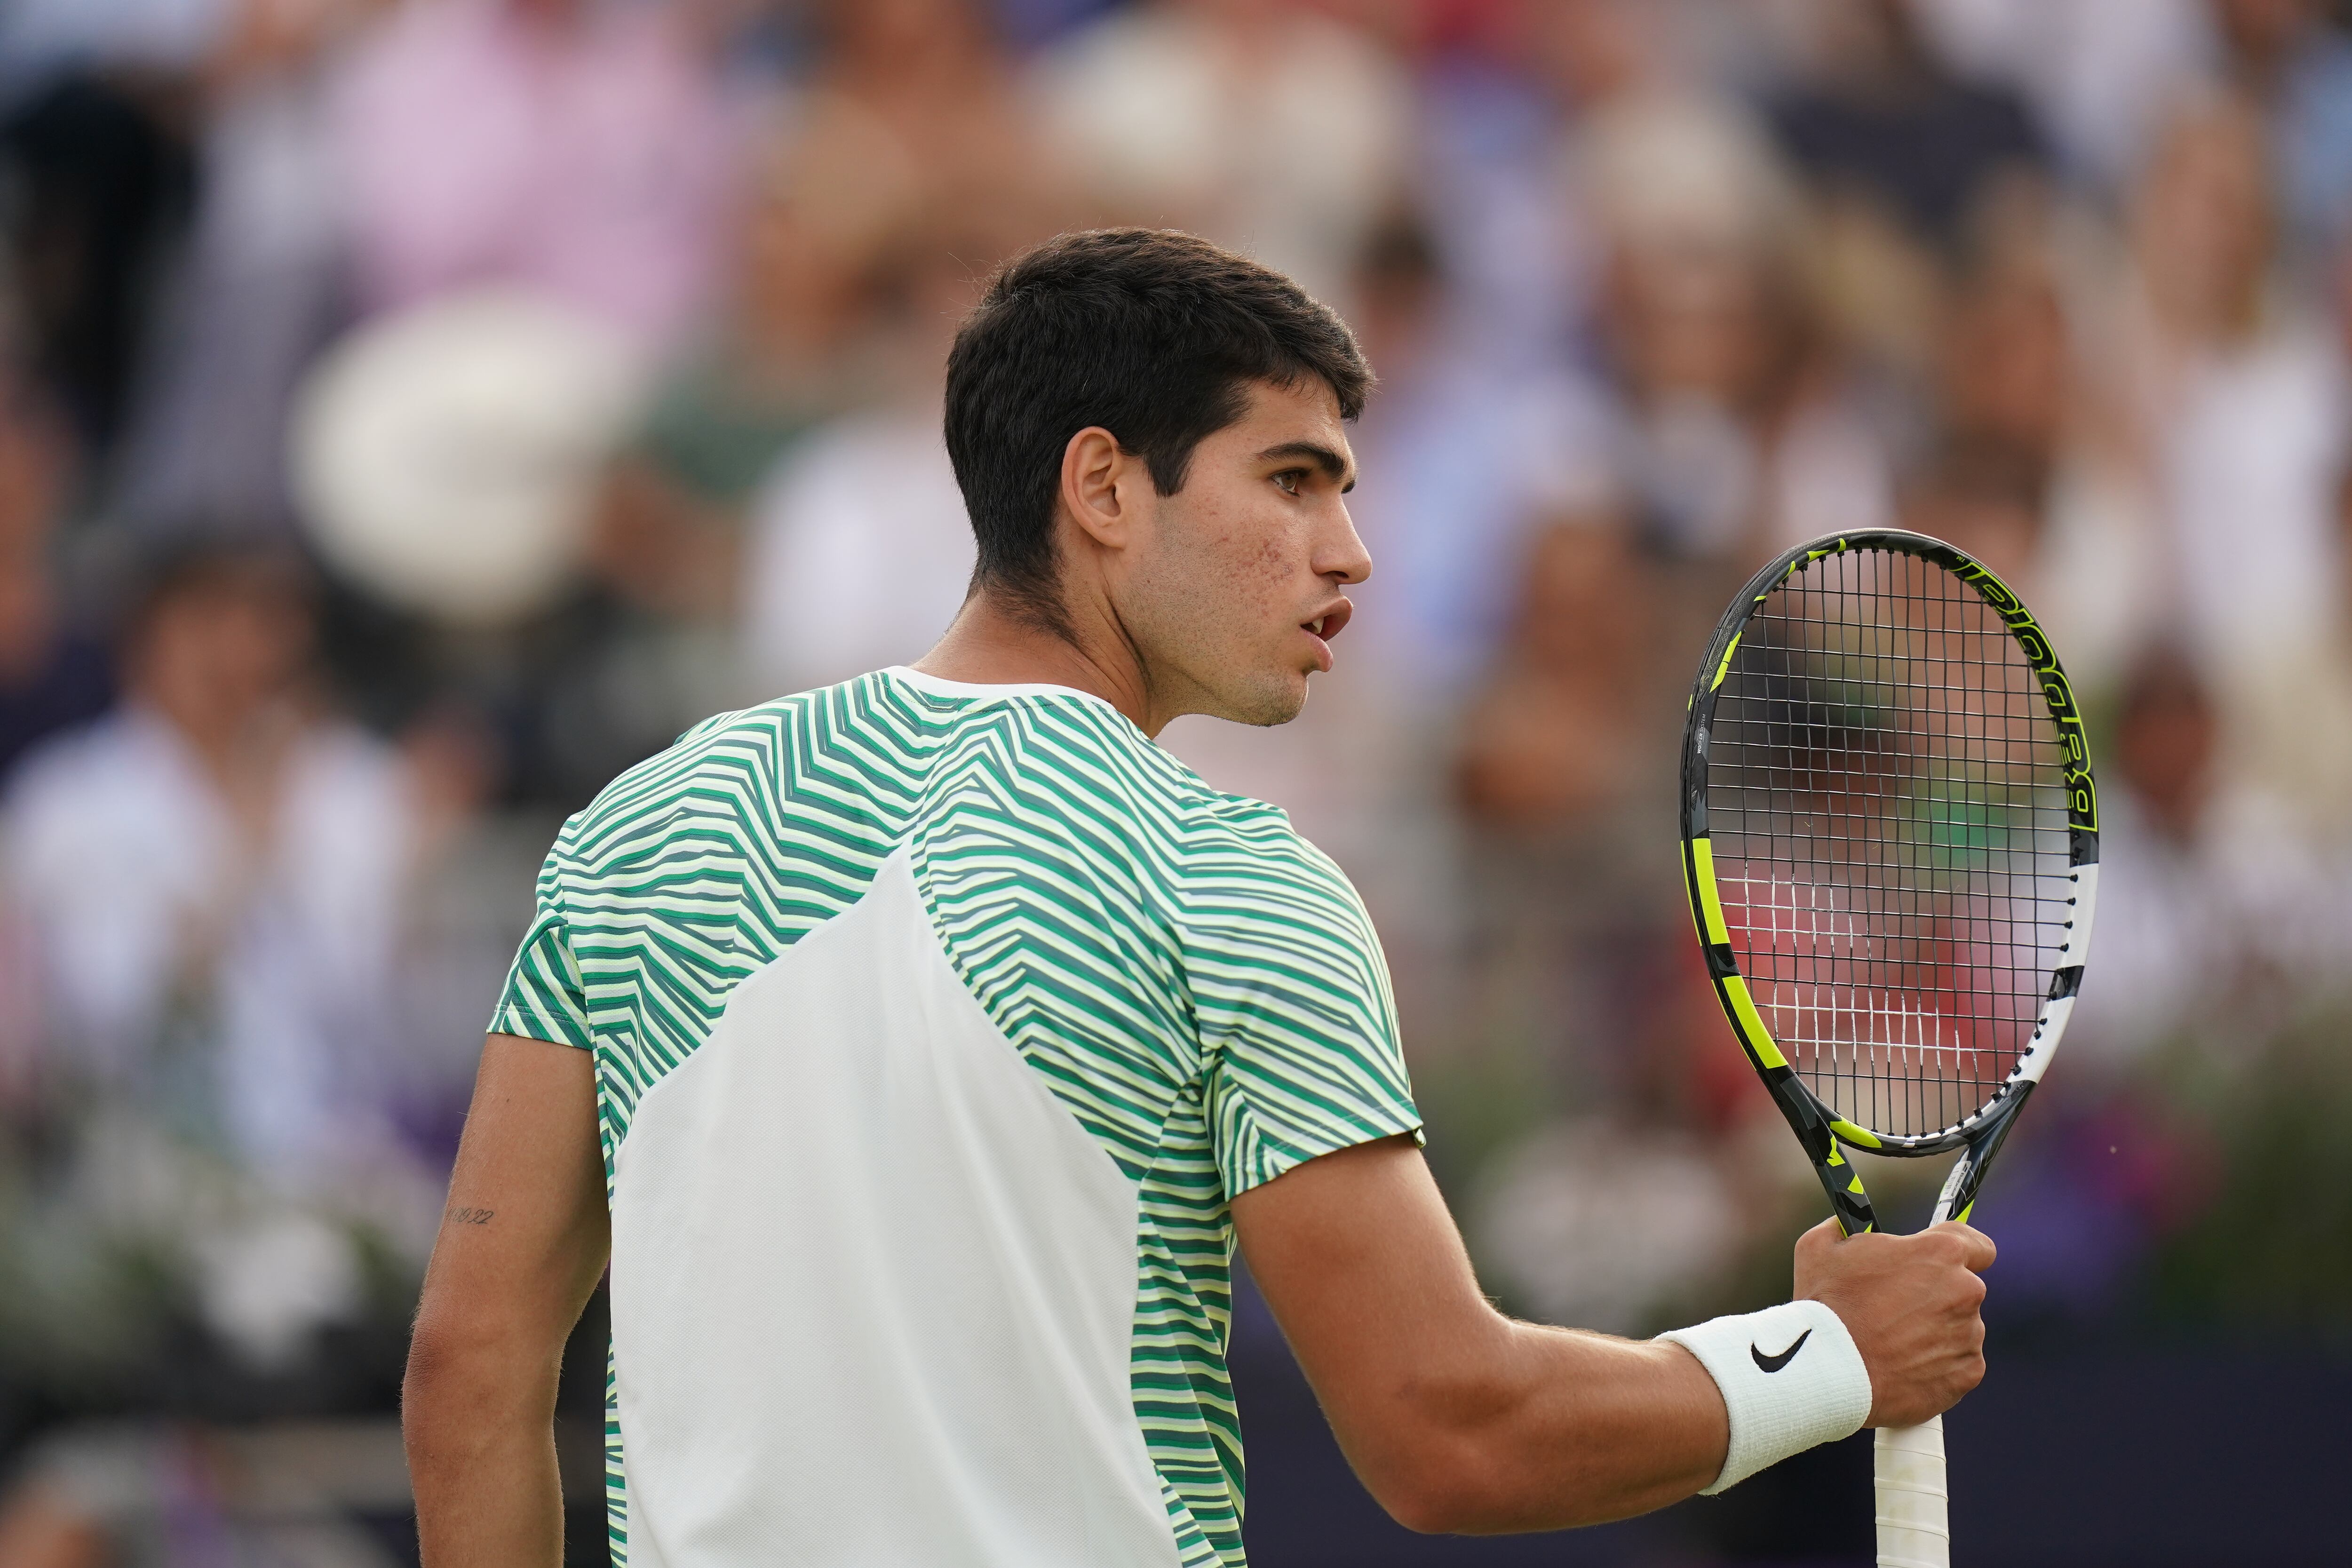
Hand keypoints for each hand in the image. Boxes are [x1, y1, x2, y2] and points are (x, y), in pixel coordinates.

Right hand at [1792, 1217, 1994, 1428]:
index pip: (1978, 1245)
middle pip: (1963, 1288)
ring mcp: (1969, 1334)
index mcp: (1940, 1252)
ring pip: (1960, 1326)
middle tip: (1897, 1306)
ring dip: (1935, 1329)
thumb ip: (1845, 1228)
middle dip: (1936, 1293)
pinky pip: (1958, 1362)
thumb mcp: (1820, 1246)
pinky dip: (1937, 1364)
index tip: (1942, 1262)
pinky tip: (1903, 1365)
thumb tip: (1845, 1224)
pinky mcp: (1967, 1373)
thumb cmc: (1825, 1305)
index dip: (1961, 1251)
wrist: (1830, 1371)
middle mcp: (1965, 1291)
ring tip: (1892, 1341)